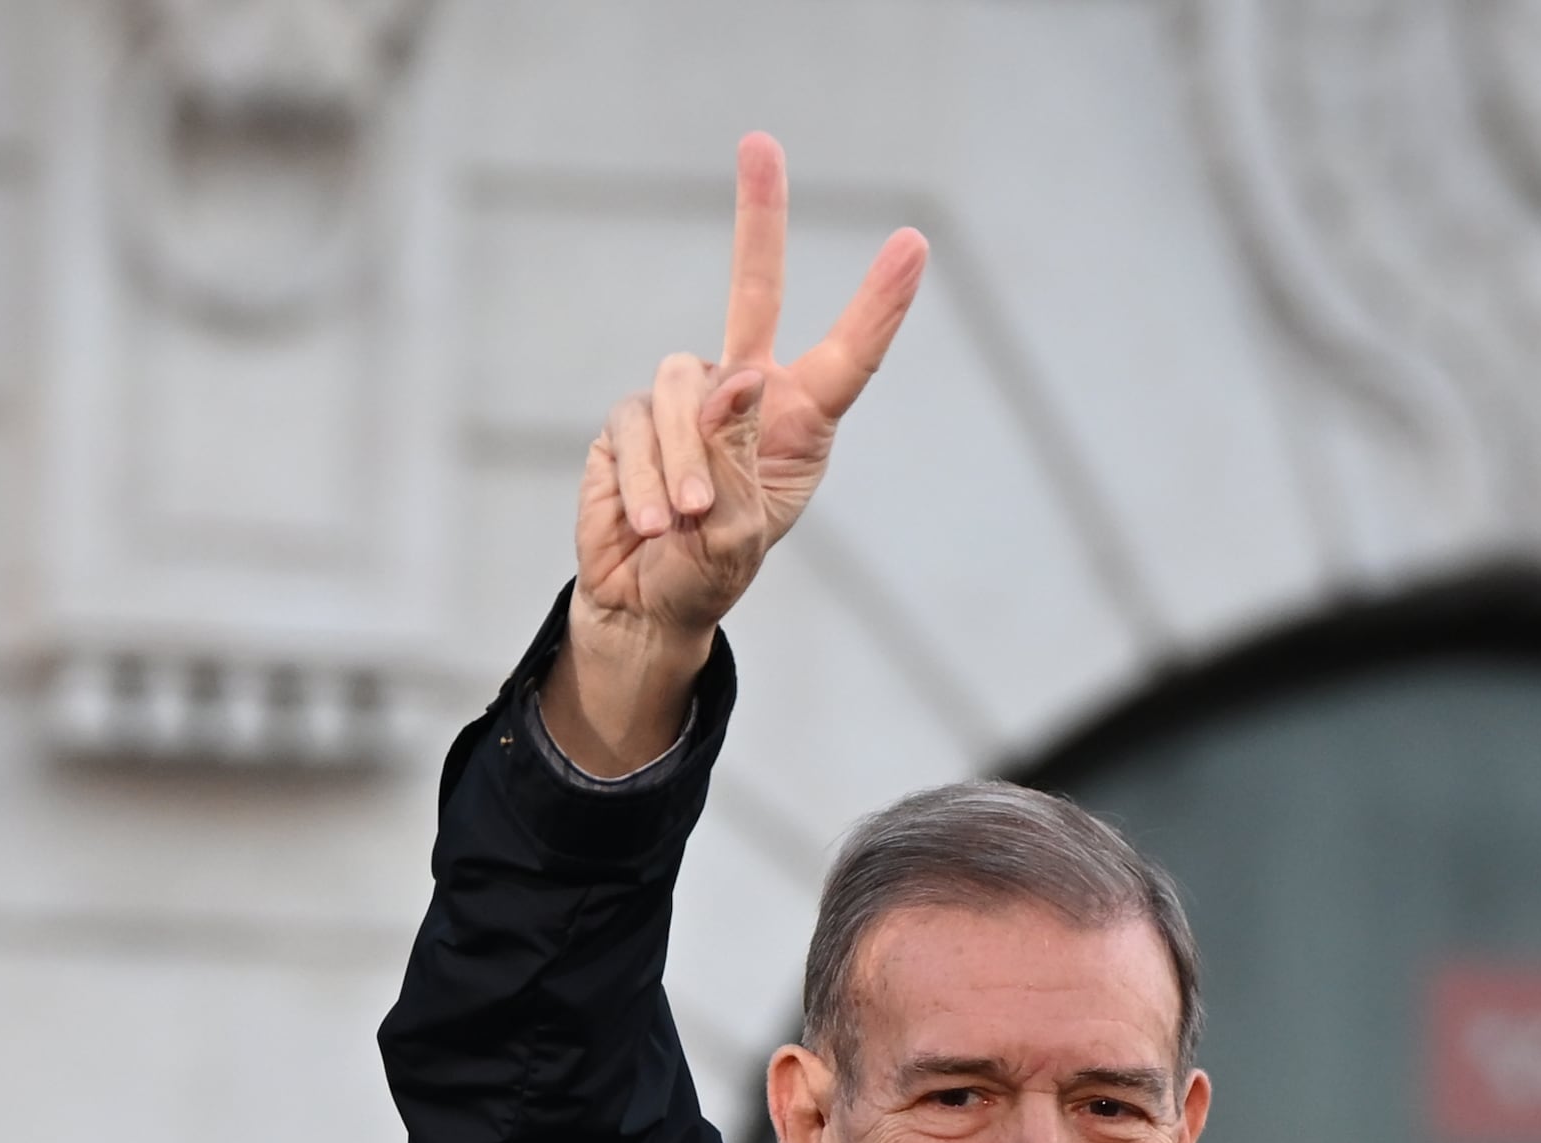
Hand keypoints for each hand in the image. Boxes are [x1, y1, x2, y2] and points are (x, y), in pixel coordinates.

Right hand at [542, 133, 926, 774]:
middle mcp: (743, 393)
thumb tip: (731, 375)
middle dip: (758, 216)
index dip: (879, 303)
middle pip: (753, 291)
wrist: (647, 603)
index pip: (847, 356)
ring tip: (687, 521)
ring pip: (681, 392)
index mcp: (800, 421)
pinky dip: (646, 482)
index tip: (914, 244)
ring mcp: (682, 400)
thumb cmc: (712, 571)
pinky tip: (653, 524)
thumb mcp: (742, 530)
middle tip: (758, 141)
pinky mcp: (627, 420)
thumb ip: (740, 454)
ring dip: (685, 462)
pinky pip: (634, 430)